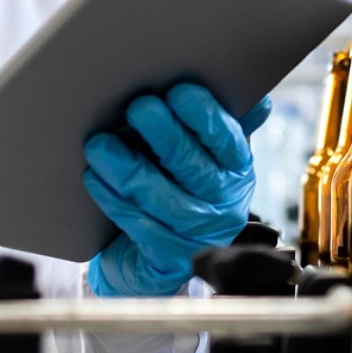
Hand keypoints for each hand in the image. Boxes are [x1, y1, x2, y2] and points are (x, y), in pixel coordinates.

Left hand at [83, 84, 273, 296]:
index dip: (205, 116)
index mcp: (237, 170)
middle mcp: (225, 205)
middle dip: (165, 135)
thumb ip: (222, 122)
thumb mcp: (204, 153)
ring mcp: (198, 236)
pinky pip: (139, 227)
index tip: (179, 91)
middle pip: (194, 168)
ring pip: (162, 200)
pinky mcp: (168, 261)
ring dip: (129, 170)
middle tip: (139, 108)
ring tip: (100, 144)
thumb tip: (255, 98)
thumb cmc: (177, 185)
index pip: (227, 141)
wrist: (154, 252)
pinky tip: (95, 177)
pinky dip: (114, 200)